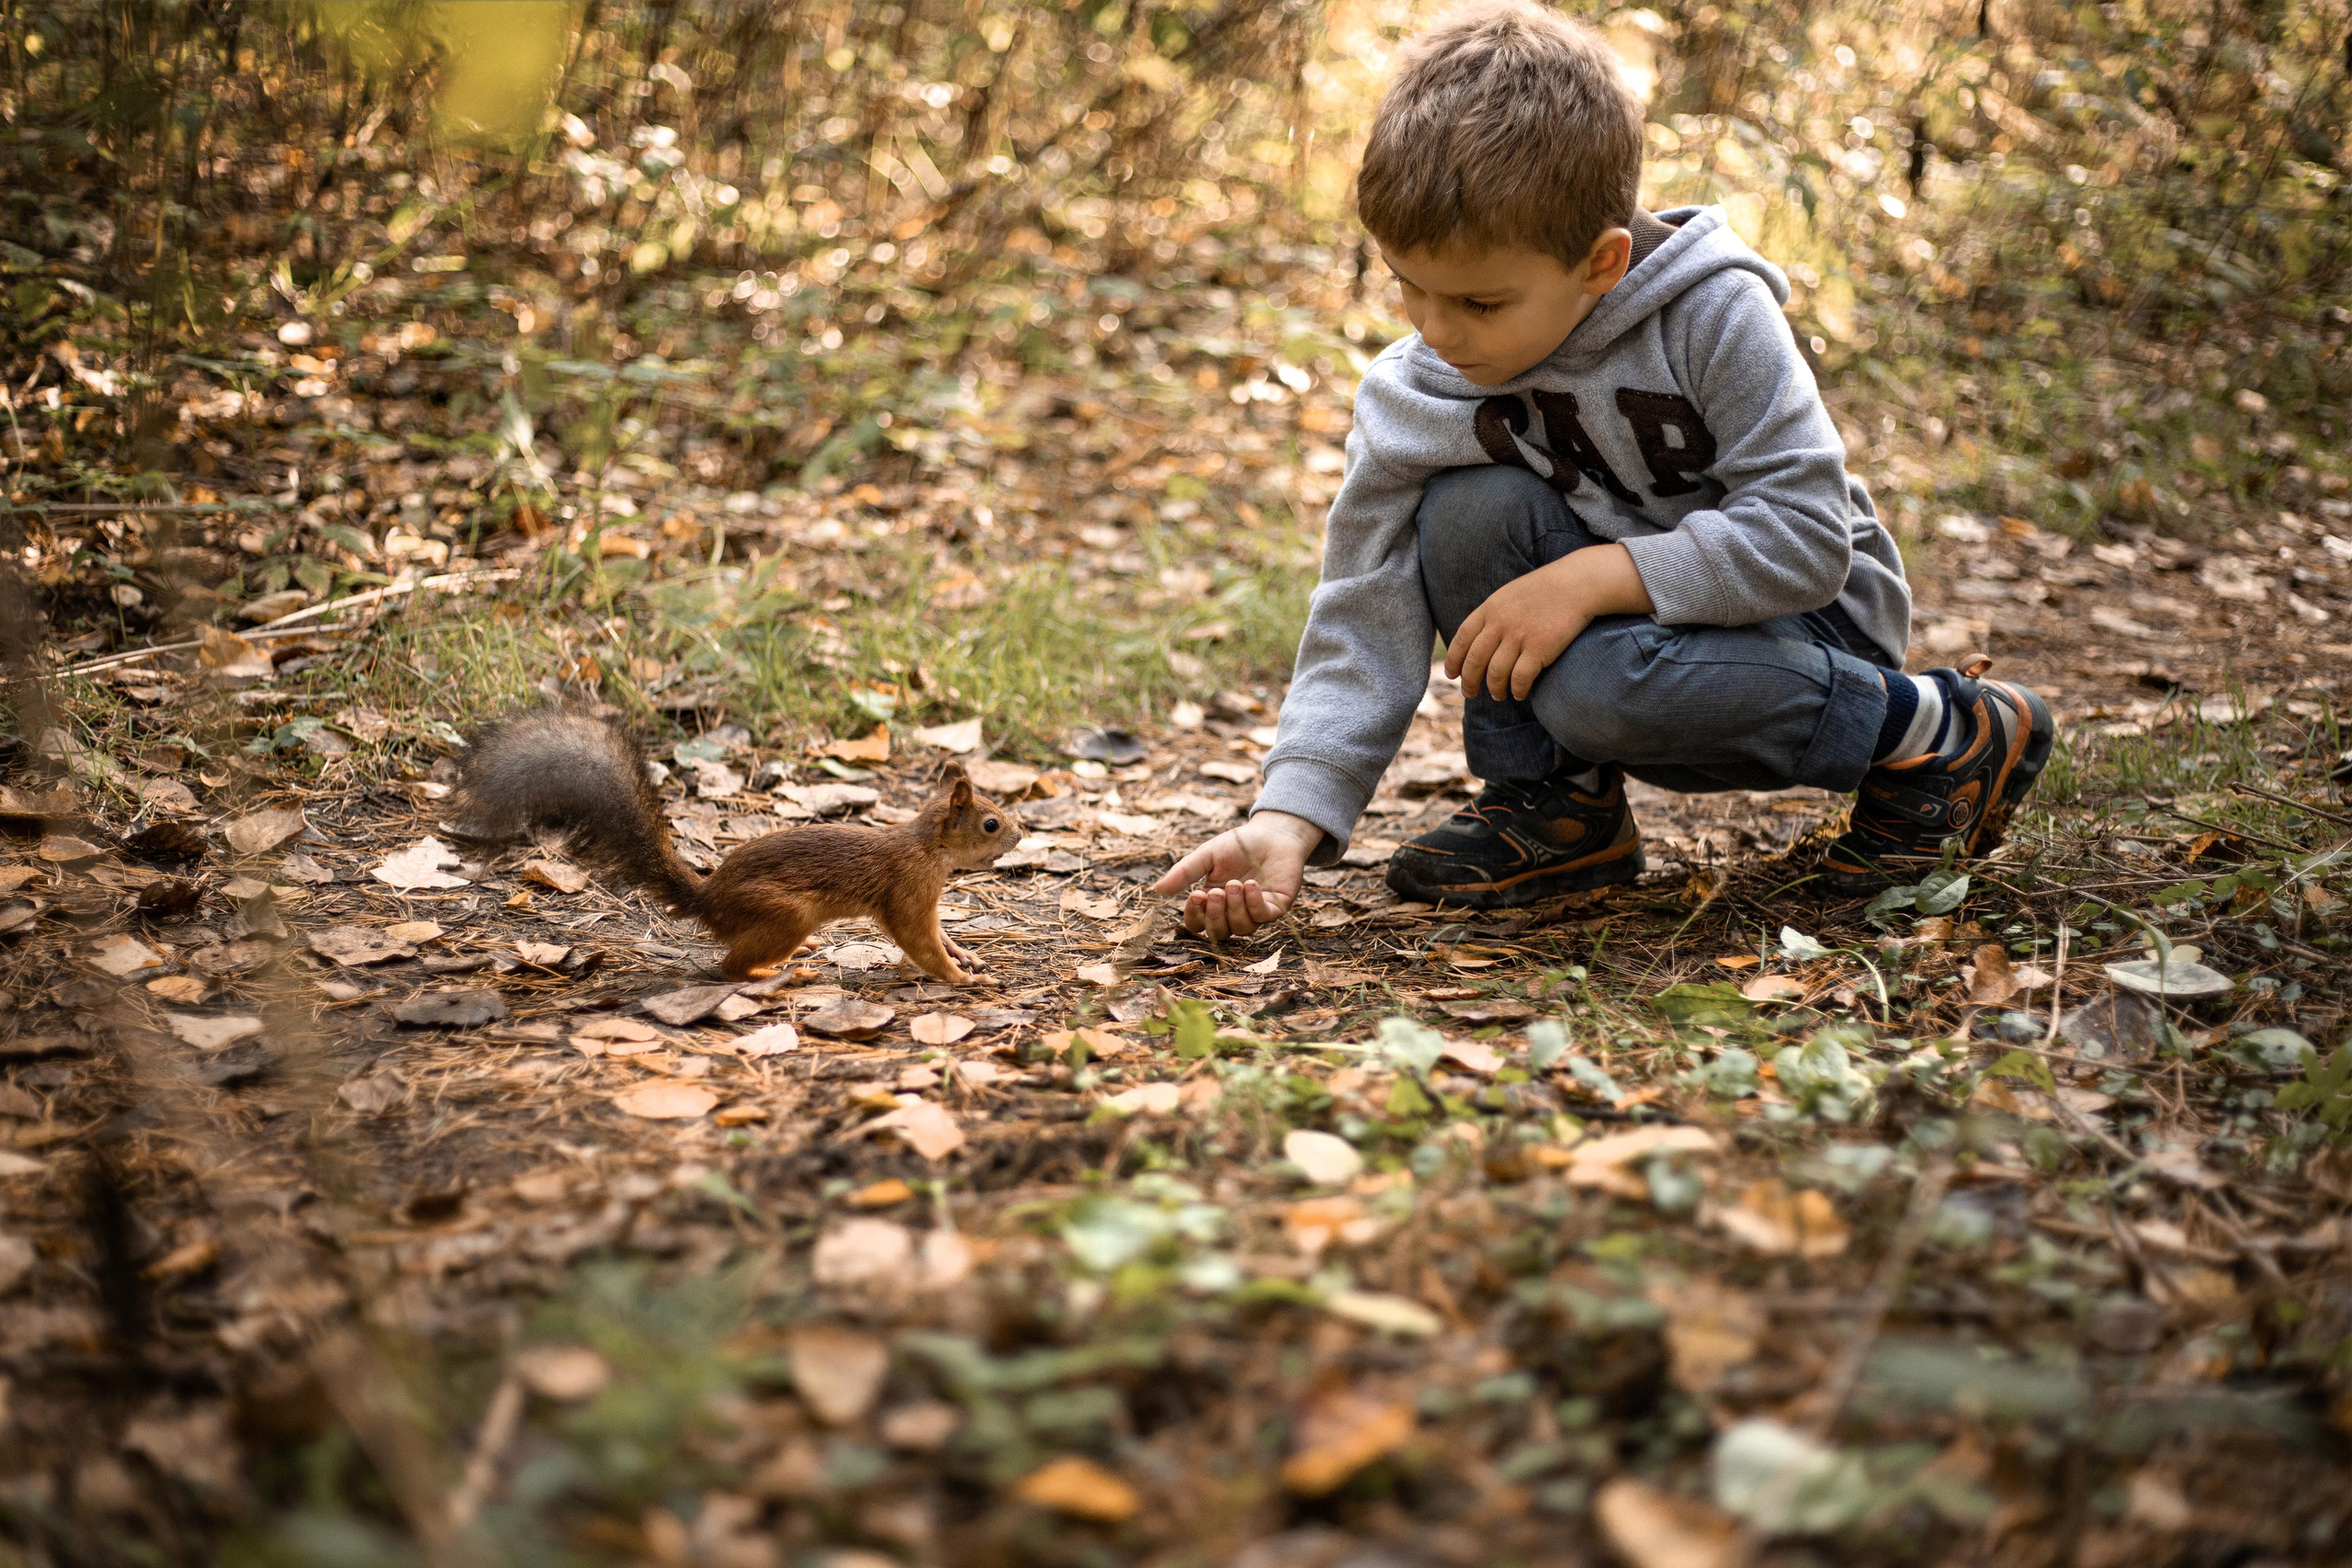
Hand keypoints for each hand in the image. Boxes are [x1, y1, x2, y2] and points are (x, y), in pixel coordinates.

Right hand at [1153, 810, 1321, 939]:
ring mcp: (1255, 912)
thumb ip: (1185, 872)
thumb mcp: (1207, 855)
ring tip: (1235, 883)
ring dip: (1234, 908)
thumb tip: (1157, 890)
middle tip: (1215, 892)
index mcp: (1213, 901)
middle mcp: (1233, 911)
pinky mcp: (1276, 907)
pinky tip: (1250, 885)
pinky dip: (1253, 903)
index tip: (1196, 895)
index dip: (1195, 916)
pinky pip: (1262, 917)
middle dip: (1214, 915)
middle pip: (1218, 933)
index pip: (1198, 924)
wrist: (1272, 833)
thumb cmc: (1239, 845)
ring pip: (1241, 929)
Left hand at [1447, 542, 1652, 701]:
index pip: (1462, 639)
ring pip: (1495, 673)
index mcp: (1490, 608)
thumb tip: (1480, 640)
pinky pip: (1520, 678)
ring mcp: (1519, 636)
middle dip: (1469, 682)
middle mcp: (1500, 623)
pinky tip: (1520, 693)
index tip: (1452, 675)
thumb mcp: (1510, 595)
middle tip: (1470, 694)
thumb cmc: (1546, 590)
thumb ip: (1493, 615)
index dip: (1454, 660)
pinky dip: (1517, 690)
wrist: (1577, 583)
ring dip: (1494, 689)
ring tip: (1498, 695)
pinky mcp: (1539, 649)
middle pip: (1475, 660)